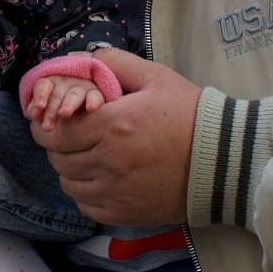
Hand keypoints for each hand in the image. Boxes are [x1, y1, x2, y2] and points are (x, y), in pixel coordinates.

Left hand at [25, 75, 105, 131]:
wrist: (85, 109)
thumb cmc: (58, 113)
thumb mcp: (45, 111)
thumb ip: (37, 111)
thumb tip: (33, 114)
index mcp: (51, 86)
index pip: (43, 86)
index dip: (39, 96)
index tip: (37, 109)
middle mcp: (65, 85)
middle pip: (56, 95)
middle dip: (51, 111)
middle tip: (47, 127)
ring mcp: (81, 88)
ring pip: (74, 95)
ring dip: (68, 104)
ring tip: (64, 114)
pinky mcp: (96, 95)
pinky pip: (95, 96)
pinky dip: (93, 101)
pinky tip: (90, 108)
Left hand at [30, 48, 200, 225]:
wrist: (225, 161)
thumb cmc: (190, 115)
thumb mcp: (156, 77)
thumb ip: (115, 63)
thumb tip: (81, 58)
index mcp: (113, 125)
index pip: (55, 131)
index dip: (47, 125)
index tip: (55, 120)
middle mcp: (109, 162)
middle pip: (58, 157)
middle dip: (59, 144)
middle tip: (75, 135)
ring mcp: (116, 192)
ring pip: (68, 183)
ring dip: (71, 168)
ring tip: (89, 155)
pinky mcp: (125, 213)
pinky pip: (86, 205)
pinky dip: (85, 192)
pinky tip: (102, 178)